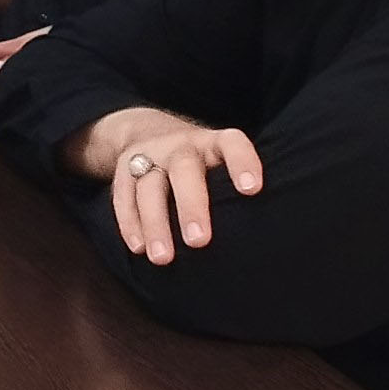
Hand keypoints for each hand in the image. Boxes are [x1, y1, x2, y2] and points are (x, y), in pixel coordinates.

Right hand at [79, 105, 264, 263]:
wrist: (149, 130)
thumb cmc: (204, 165)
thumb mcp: (222, 162)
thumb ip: (235, 189)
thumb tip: (265, 238)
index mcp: (213, 143)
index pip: (231, 144)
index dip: (242, 163)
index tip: (252, 190)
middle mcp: (181, 146)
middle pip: (183, 169)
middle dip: (191, 206)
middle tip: (199, 242)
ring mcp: (149, 155)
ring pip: (149, 186)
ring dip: (155, 222)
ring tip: (163, 258)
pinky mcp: (124, 169)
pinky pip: (123, 196)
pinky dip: (130, 223)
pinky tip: (138, 248)